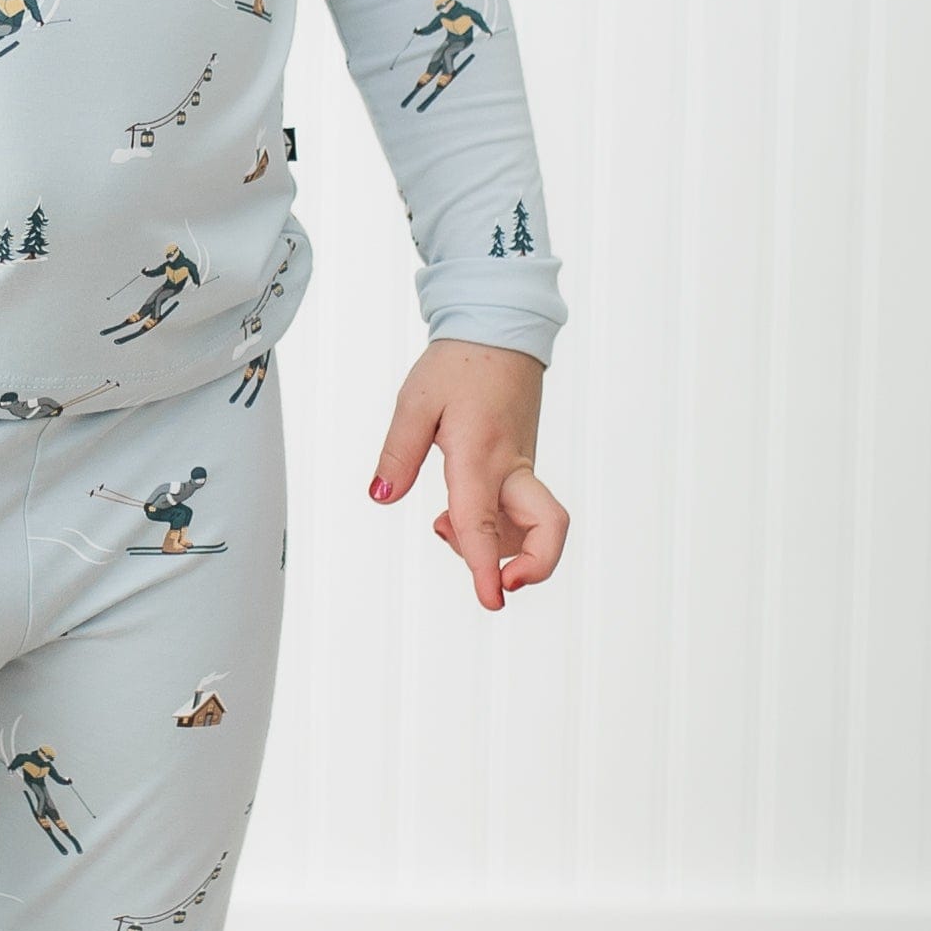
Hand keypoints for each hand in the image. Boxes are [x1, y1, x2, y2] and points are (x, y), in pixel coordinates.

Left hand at [366, 341, 566, 609]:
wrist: (499, 330)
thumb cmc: (458, 363)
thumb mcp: (415, 403)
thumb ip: (398, 453)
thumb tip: (382, 496)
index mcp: (480, 453)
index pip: (482, 520)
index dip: (484, 566)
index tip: (491, 600)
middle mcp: (511, 467)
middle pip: (548, 527)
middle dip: (533, 566)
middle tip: (498, 585)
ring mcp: (522, 467)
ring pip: (531, 526)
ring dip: (499, 548)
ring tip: (446, 529)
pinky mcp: (523, 466)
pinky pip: (520, 512)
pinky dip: (497, 529)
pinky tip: (460, 516)